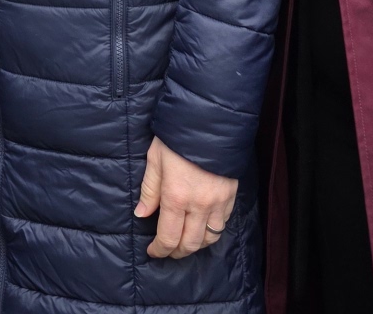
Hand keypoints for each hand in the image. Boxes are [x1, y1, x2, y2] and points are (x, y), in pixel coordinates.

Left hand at [135, 138, 237, 258]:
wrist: (209, 121)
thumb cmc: (176, 137)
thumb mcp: (155, 159)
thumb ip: (149, 190)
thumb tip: (141, 213)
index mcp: (176, 197)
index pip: (168, 237)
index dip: (159, 250)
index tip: (152, 251)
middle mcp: (198, 205)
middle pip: (189, 244)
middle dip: (176, 252)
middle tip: (167, 251)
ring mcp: (217, 202)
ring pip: (209, 239)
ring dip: (195, 245)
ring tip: (184, 241)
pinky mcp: (230, 196)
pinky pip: (223, 224)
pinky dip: (212, 231)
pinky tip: (202, 226)